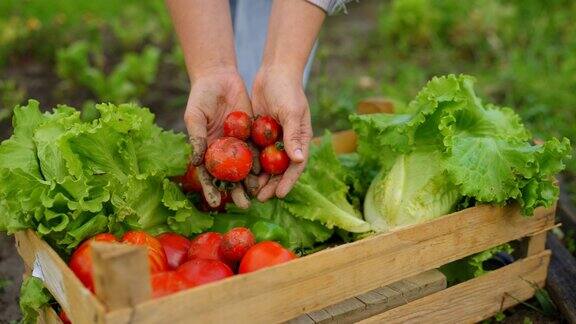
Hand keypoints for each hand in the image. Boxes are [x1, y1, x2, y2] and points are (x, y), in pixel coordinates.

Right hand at [185, 68, 252, 208]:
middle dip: (237, 191)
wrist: (219, 77)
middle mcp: (224, 151)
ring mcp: (239, 144)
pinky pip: (258, 150)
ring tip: (258, 194)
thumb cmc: (200, 96)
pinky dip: (262, 162)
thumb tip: (195, 162)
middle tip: (245, 205)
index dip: (211, 189)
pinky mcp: (252, 134)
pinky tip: (267, 173)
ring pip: (246, 167)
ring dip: (252, 181)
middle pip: (231, 176)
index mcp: (206, 150)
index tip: (215, 203)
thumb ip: (196, 137)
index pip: (209, 175)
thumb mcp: (195, 116)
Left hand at [251, 66, 312, 200]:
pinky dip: (249, 163)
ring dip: (259, 178)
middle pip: (280, 169)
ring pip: (266, 164)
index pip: (295, 166)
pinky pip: (254, 152)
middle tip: (260, 199)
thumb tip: (298, 161)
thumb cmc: (288, 90)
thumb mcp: (291, 112)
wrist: (274, 71)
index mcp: (300, 139)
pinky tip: (239, 173)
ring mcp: (273, 138)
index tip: (280, 195)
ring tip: (249, 192)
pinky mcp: (260, 133)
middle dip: (271, 185)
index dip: (288, 182)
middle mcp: (288, 142)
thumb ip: (294, 136)